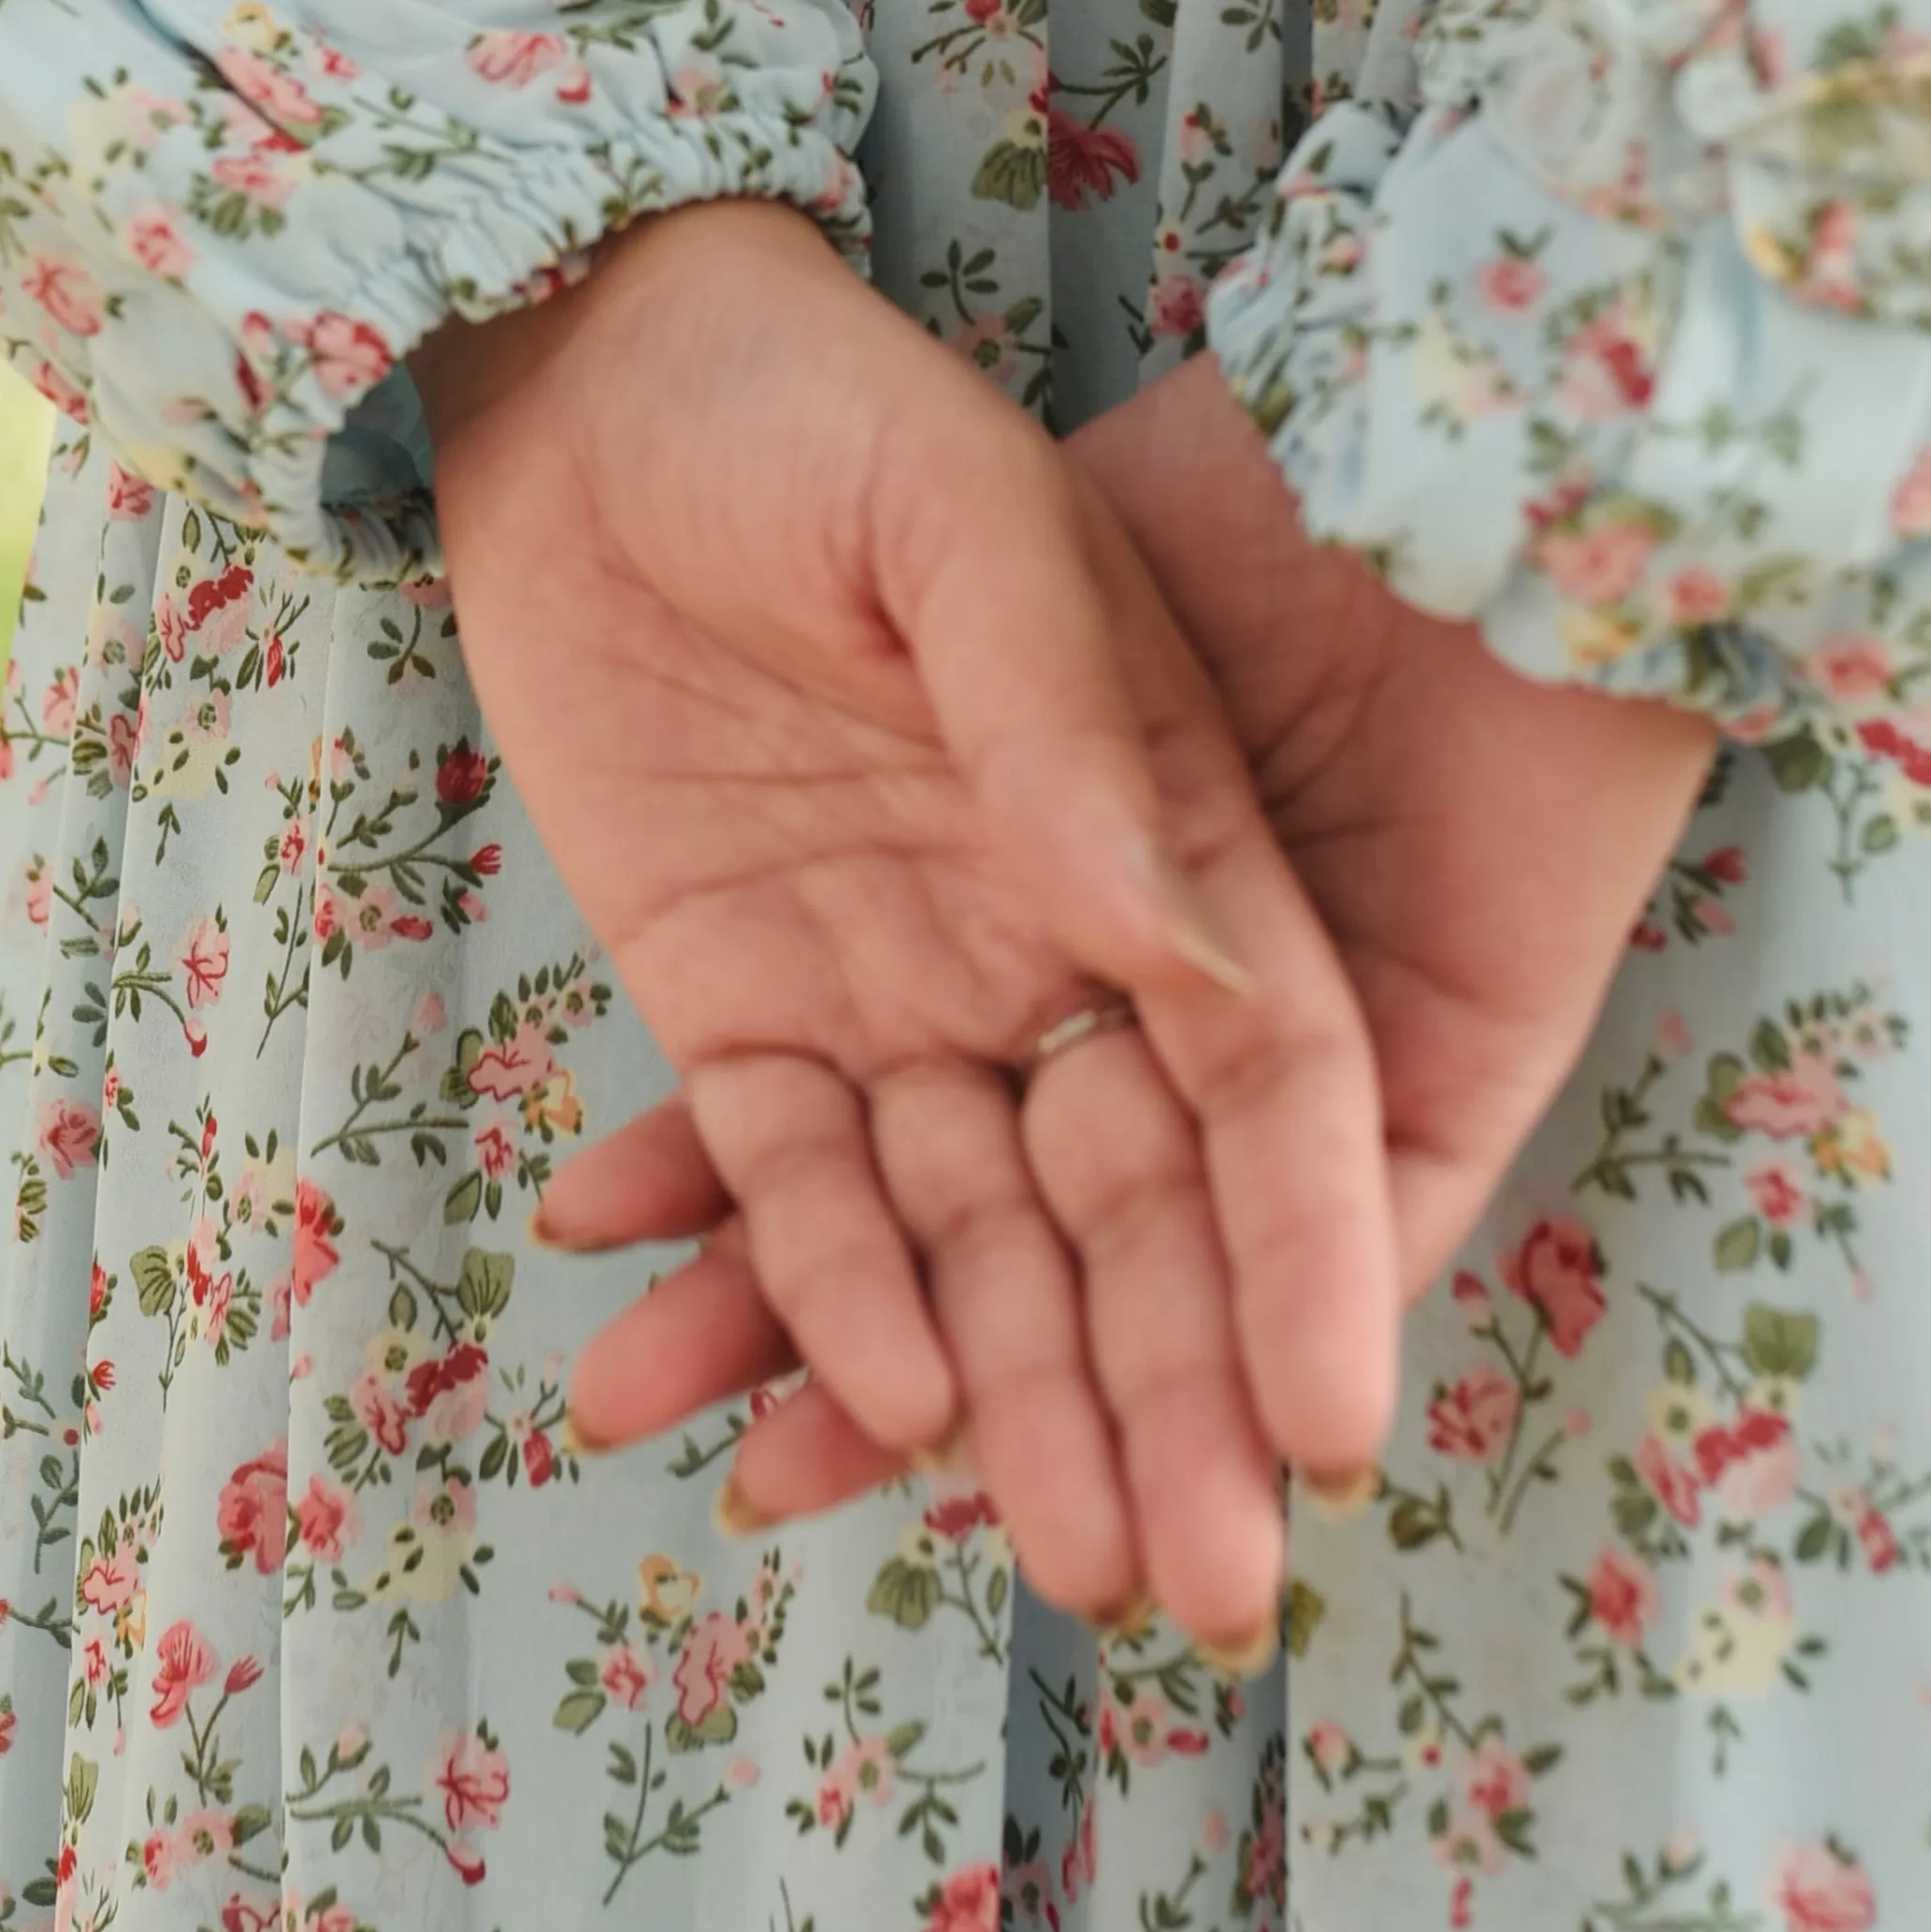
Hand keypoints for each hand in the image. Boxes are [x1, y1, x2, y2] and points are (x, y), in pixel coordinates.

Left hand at [559, 356, 1714, 1537]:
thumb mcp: (981, 522)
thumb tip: (1163, 941)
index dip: (1300, 1269)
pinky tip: (794, 1405)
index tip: (1326, 1437)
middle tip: (1177, 1586)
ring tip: (1007, 1549)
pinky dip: (795, 1280)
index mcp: (1184, 838)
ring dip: (985, 1389)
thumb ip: (1072, 724)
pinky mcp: (744, 984)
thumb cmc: (830, 395)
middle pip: (1135, 1215)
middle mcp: (1065, 940)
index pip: (1269, 1101)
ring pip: (969, 1233)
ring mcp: (906, 974)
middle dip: (1160, 1398)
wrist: (605, 344)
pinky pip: (787, 1167)